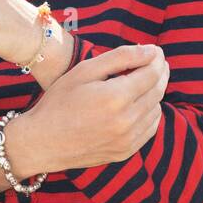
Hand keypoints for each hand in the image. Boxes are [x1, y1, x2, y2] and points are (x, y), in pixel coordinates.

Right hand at [21, 44, 168, 170]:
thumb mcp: (84, 71)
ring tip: (144, 82)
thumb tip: (151, 51)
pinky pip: (150, 128)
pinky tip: (138, 105)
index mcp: (115, 97)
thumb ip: (120, 57)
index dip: (157, 59)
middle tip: (155, 62)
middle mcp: (126, 121)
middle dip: (160, 72)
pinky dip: (150, 113)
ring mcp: (127, 140)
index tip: (155, 51)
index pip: (152, 73)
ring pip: (157, 110)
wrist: (42, 142)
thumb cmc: (58, 102)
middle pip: (158, 91)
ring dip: (155, 93)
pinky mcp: (125, 152)